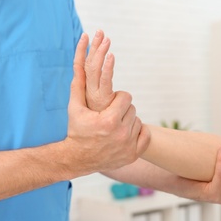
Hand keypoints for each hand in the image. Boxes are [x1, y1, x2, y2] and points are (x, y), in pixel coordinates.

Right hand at [64, 33, 149, 175]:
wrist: (77, 159)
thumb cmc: (76, 130)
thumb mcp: (75, 107)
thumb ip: (79, 84)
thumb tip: (79, 61)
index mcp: (109, 120)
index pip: (126, 97)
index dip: (118, 98)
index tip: (110, 103)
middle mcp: (121, 133)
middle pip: (132, 109)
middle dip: (122, 109)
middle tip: (111, 114)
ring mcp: (128, 146)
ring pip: (138, 121)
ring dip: (128, 120)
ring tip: (114, 125)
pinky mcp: (132, 155)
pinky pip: (145, 135)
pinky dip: (138, 132)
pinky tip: (125, 132)